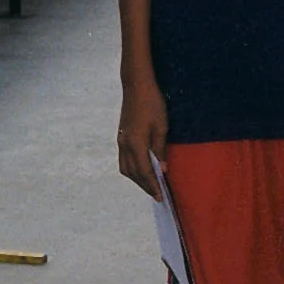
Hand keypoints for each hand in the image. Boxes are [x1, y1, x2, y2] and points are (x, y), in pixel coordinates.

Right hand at [116, 76, 168, 198]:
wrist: (136, 85)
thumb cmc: (152, 104)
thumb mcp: (161, 127)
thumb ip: (160, 149)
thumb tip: (162, 169)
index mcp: (136, 144)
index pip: (144, 172)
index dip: (152, 186)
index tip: (161, 198)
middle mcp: (125, 145)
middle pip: (133, 173)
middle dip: (145, 186)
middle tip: (157, 195)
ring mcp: (121, 140)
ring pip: (126, 168)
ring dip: (137, 179)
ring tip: (150, 184)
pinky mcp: (121, 136)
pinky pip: (124, 160)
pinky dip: (133, 169)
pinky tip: (142, 169)